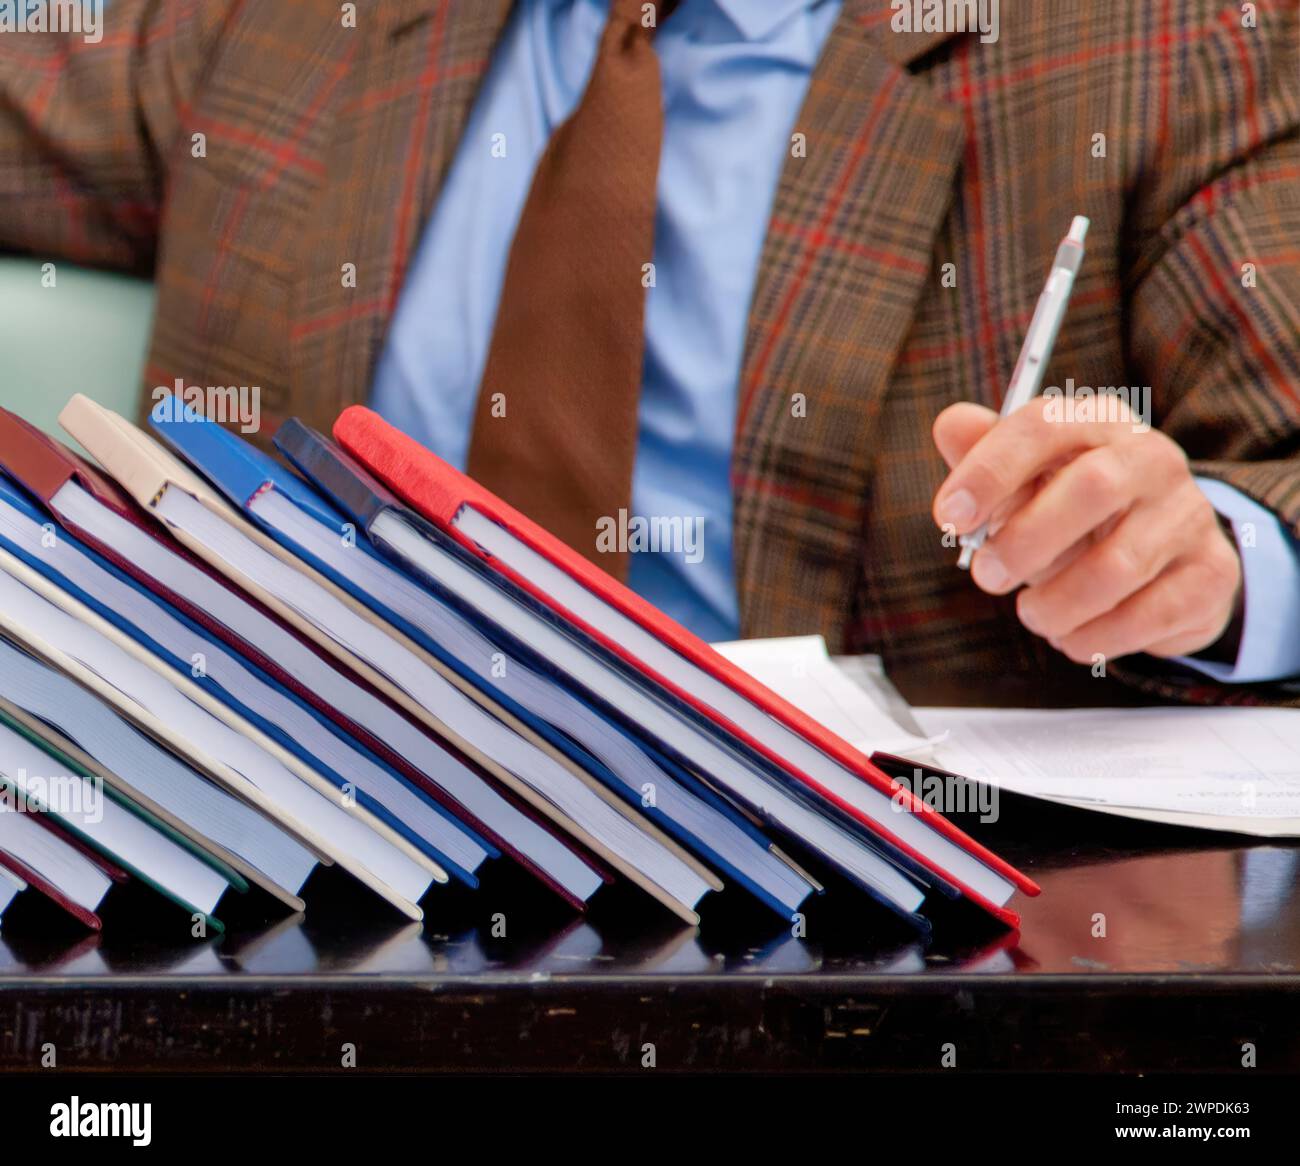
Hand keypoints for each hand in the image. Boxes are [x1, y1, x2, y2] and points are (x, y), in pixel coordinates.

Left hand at [931, 399, 1241, 663]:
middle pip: (1092, 488)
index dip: (989, 471)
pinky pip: (1146, 616)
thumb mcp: (1026, 481)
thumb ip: (984, 454)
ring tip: (1033, 614)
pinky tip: (1073, 636)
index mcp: (1097, 423)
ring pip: (1117, 566)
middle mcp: (1151, 459)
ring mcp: (1188, 515)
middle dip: (1024, 542)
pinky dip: (1094, 637)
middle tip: (987, 577)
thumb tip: (950, 426)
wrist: (1163, 560)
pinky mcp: (1209, 574)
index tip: (949, 516)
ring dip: (1056, 604)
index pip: (1043, 426)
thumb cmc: (1073, 515)